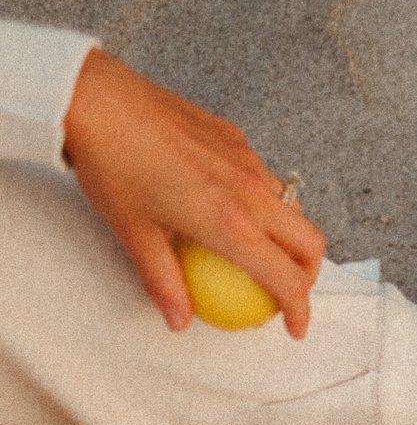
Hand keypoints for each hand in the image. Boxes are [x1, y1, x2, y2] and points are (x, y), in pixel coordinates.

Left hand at [61, 49, 326, 337]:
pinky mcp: (237, 139)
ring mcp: (248, 162)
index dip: (298, 310)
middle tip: (285, 289)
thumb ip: (164, 282)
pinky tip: (227, 202)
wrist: (98, 99)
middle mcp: (251, 192)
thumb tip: (178, 318)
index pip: (287, 279)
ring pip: (293, 208)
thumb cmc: (111, 162)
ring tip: (257, 247)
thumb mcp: (134, 233)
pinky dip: (263, 202)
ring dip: (287, 236)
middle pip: (310, 244)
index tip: (294, 325)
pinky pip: (267, 178)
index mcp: (231, 223)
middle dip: (308, 274)